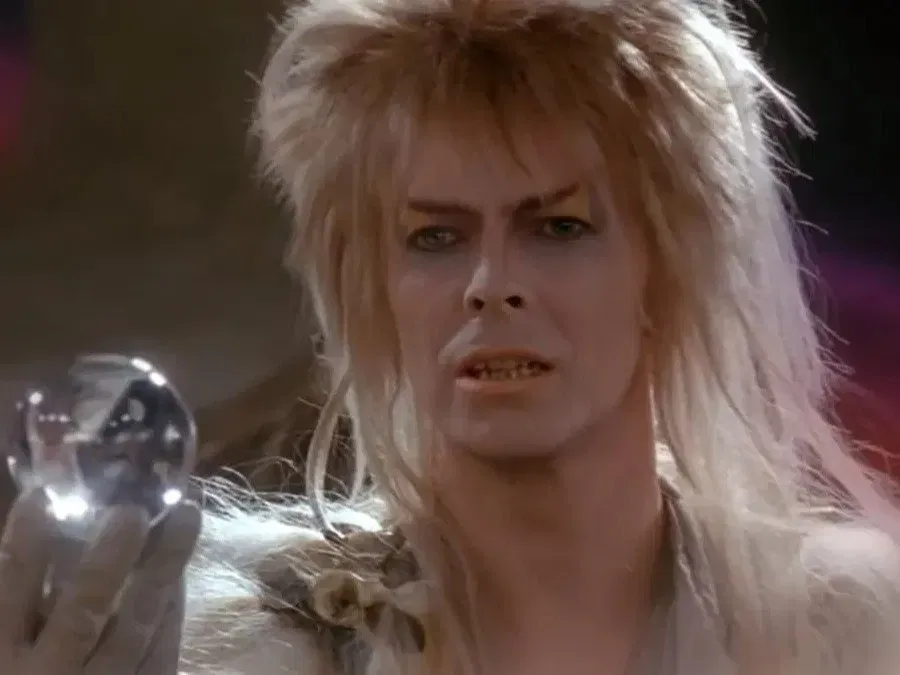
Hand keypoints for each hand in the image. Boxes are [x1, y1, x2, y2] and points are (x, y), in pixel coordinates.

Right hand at [0, 487, 200, 674]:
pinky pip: (161, 651)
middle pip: (82, 613)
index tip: (41, 498)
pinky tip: (181, 569)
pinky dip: (172, 608)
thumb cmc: (25, 669)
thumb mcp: (8, 641)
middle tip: (132, 510)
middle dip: (106, 562)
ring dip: (164, 568)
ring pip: (137, 627)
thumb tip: (40, 519)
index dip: (24, 549)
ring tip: (185, 513)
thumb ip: (19, 601)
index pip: (9, 596)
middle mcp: (50, 674)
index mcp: (1, 657)